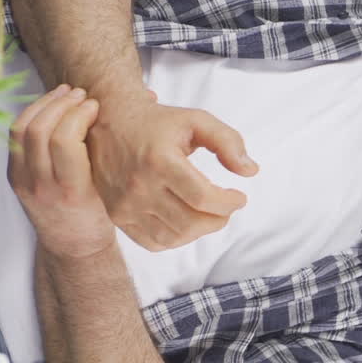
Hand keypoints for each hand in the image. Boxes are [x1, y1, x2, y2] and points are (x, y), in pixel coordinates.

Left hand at [8, 84, 114, 259]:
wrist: (73, 244)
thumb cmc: (102, 213)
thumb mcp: (115, 185)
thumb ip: (123, 144)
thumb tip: (148, 95)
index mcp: (73, 192)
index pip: (63, 141)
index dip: (78, 115)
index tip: (94, 106)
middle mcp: (44, 188)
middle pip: (40, 131)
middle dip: (61, 104)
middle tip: (80, 95)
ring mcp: (25, 183)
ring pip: (22, 130)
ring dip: (44, 105)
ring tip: (65, 94)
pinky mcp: (14, 177)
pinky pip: (15, 137)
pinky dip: (31, 115)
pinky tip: (50, 107)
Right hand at [85, 89, 258, 251]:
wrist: (110, 122)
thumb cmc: (158, 122)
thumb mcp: (196, 120)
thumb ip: (227, 141)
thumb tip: (251, 171)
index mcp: (159, 160)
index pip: (202, 198)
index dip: (229, 203)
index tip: (240, 197)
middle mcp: (138, 186)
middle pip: (190, 222)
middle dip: (219, 219)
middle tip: (228, 207)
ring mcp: (125, 205)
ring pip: (174, 237)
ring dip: (201, 231)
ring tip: (210, 214)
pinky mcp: (118, 216)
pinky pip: (154, 242)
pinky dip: (178, 238)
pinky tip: (187, 221)